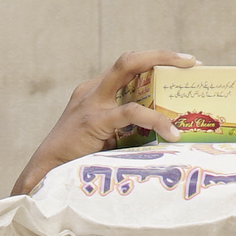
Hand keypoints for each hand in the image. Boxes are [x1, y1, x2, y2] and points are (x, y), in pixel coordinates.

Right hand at [9, 49, 193, 195]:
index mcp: (94, 95)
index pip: (127, 70)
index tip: (181, 70)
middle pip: (129, 59)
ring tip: (190, 72)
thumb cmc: (76, 167)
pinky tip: (172, 132)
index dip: (154, 66)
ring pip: (129, 66)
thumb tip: (167, 140)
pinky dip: (155, 119)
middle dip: (162, 55)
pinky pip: (131, 111)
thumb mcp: (104, 145)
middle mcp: (92, 92)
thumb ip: (127, 135)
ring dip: (162, 63)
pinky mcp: (94, 120)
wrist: (42, 180)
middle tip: (192, 62)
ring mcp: (92, 103)